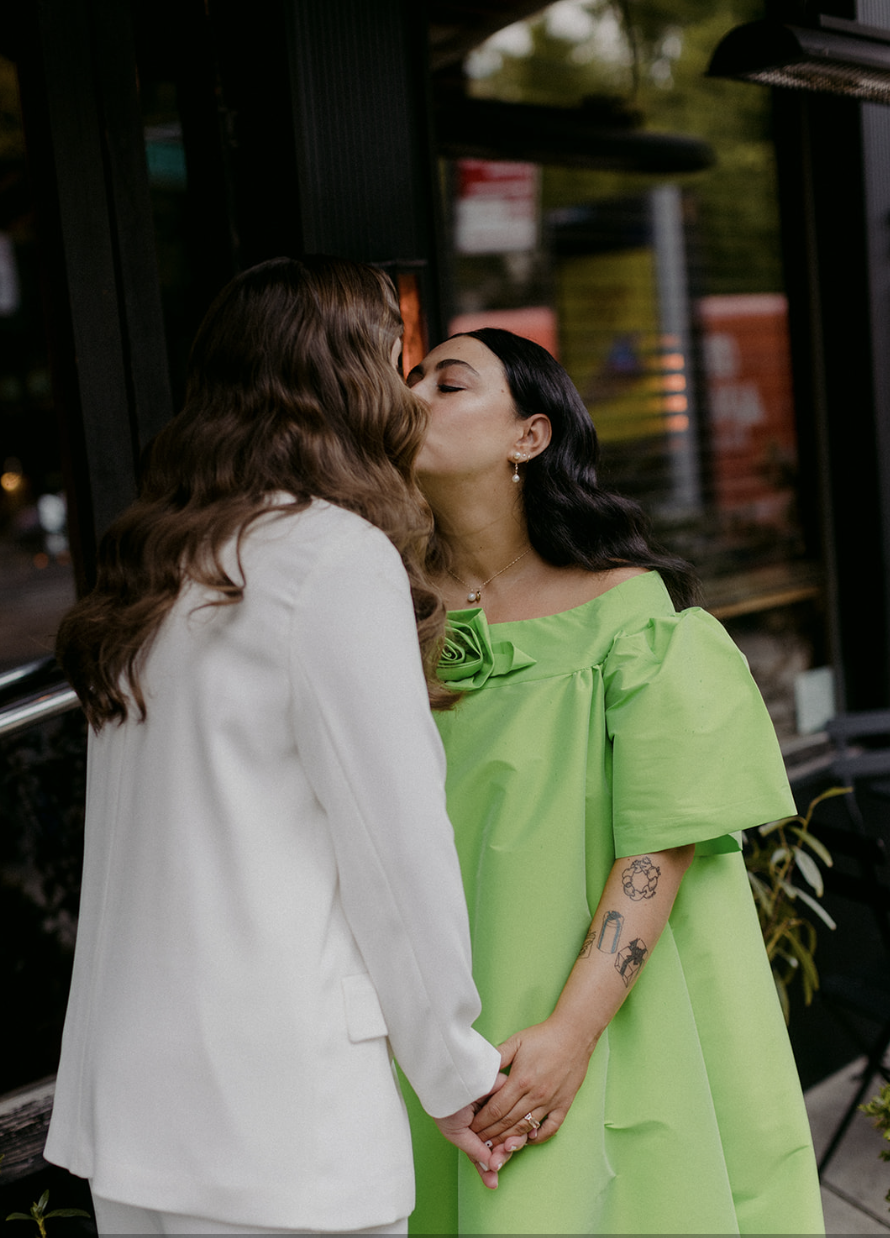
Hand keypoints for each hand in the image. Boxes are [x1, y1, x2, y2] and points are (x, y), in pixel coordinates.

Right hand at [434, 1075, 526, 1187]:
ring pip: (515, 1130)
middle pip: (505, 1143)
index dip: (493, 1167)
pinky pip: (518, 1114)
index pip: (491, 1151)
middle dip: (503, 1157)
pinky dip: (515, 1128)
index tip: (493, 1182)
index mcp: (478, 1130)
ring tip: (503, 1151)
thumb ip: (476, 1151)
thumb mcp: (458, 1135)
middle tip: (497, 1165)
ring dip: (511, 1146)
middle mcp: (491, 1120)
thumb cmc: (446, 1107)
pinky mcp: (507, 1092)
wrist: (447, 1084)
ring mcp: (500, 1107)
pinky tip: (510, 1138)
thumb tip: (493, 1169)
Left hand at [470, 1016, 595, 1145]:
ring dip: (509, 1140)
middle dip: (491, 1135)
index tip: (471, 1128)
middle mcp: (536, 1095)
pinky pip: (551, 1128)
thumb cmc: (543, 1037)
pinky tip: (528, 1140)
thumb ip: (498, 1057)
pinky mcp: (564, 1104)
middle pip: (508, 1123)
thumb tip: (480, 1068)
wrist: (574, 1035)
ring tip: (496, 1148)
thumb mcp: (516, 1041)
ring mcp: (551, 1102)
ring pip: (526, 1128)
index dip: (482, 1121)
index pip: (496, 1109)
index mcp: (521, 1080)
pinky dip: (539, 1137)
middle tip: (479, 1144)